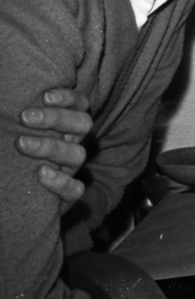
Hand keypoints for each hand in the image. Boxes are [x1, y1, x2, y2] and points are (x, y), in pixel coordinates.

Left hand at [15, 89, 91, 203]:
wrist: (7, 201)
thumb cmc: (8, 156)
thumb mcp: (11, 132)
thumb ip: (12, 117)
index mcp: (65, 125)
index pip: (79, 104)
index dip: (68, 98)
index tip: (45, 97)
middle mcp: (71, 144)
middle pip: (82, 124)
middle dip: (56, 118)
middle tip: (24, 117)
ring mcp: (70, 170)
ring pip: (77, 154)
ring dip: (51, 147)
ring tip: (20, 143)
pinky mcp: (66, 195)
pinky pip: (75, 189)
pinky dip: (61, 182)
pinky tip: (41, 173)